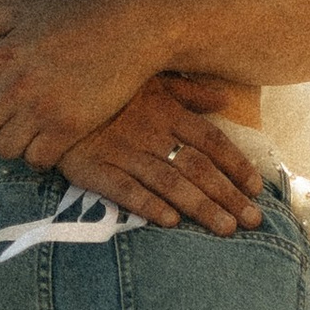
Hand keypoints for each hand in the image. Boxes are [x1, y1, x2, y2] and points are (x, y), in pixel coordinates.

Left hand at [0, 0, 183, 160]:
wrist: (129, 29)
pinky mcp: (68, 127)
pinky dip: (39, 158)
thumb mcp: (27, 11)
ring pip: (4, 150)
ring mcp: (41, 109)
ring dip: (12, 147)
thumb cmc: (79, 17)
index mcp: (0, 59)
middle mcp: (15, 87)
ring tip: (25, 138)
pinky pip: (37, 159)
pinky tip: (48, 147)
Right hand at [58, 80, 263, 231]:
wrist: (52, 92)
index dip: (236, 165)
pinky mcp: (94, 168)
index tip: (257, 188)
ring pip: (169, 182)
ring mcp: (122, 152)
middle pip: (197, 167)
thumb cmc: (108, 89)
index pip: (211, 141)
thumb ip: (189, 92)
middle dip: (228, 195)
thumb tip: (224, 98)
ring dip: (199, 206)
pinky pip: (124, 189)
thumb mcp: (151, 80)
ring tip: (225, 229)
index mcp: (167, 111)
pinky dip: (147, 204)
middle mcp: (150, 133)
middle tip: (254, 221)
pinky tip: (170, 222)